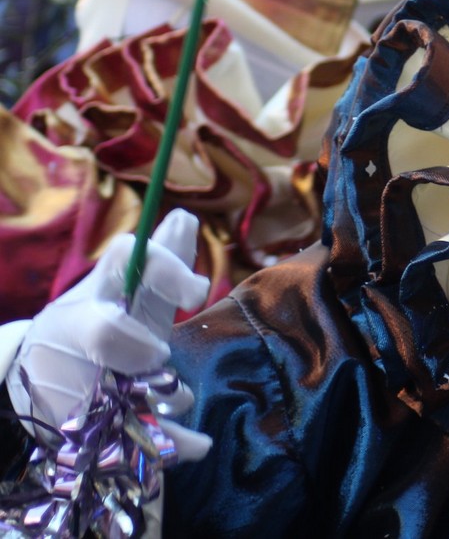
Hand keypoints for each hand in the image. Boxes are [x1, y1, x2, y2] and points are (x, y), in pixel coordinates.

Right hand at [5, 209, 211, 459]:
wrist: (35, 376)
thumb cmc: (95, 320)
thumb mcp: (124, 292)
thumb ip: (158, 263)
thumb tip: (186, 217)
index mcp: (100, 292)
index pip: (129, 262)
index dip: (165, 269)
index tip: (198, 291)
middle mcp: (83, 334)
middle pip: (106, 331)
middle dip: (138, 346)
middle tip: (158, 355)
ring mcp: (80, 380)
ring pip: (114, 388)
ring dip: (158, 397)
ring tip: (177, 402)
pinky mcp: (89, 422)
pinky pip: (129, 435)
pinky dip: (168, 444)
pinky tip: (199, 446)